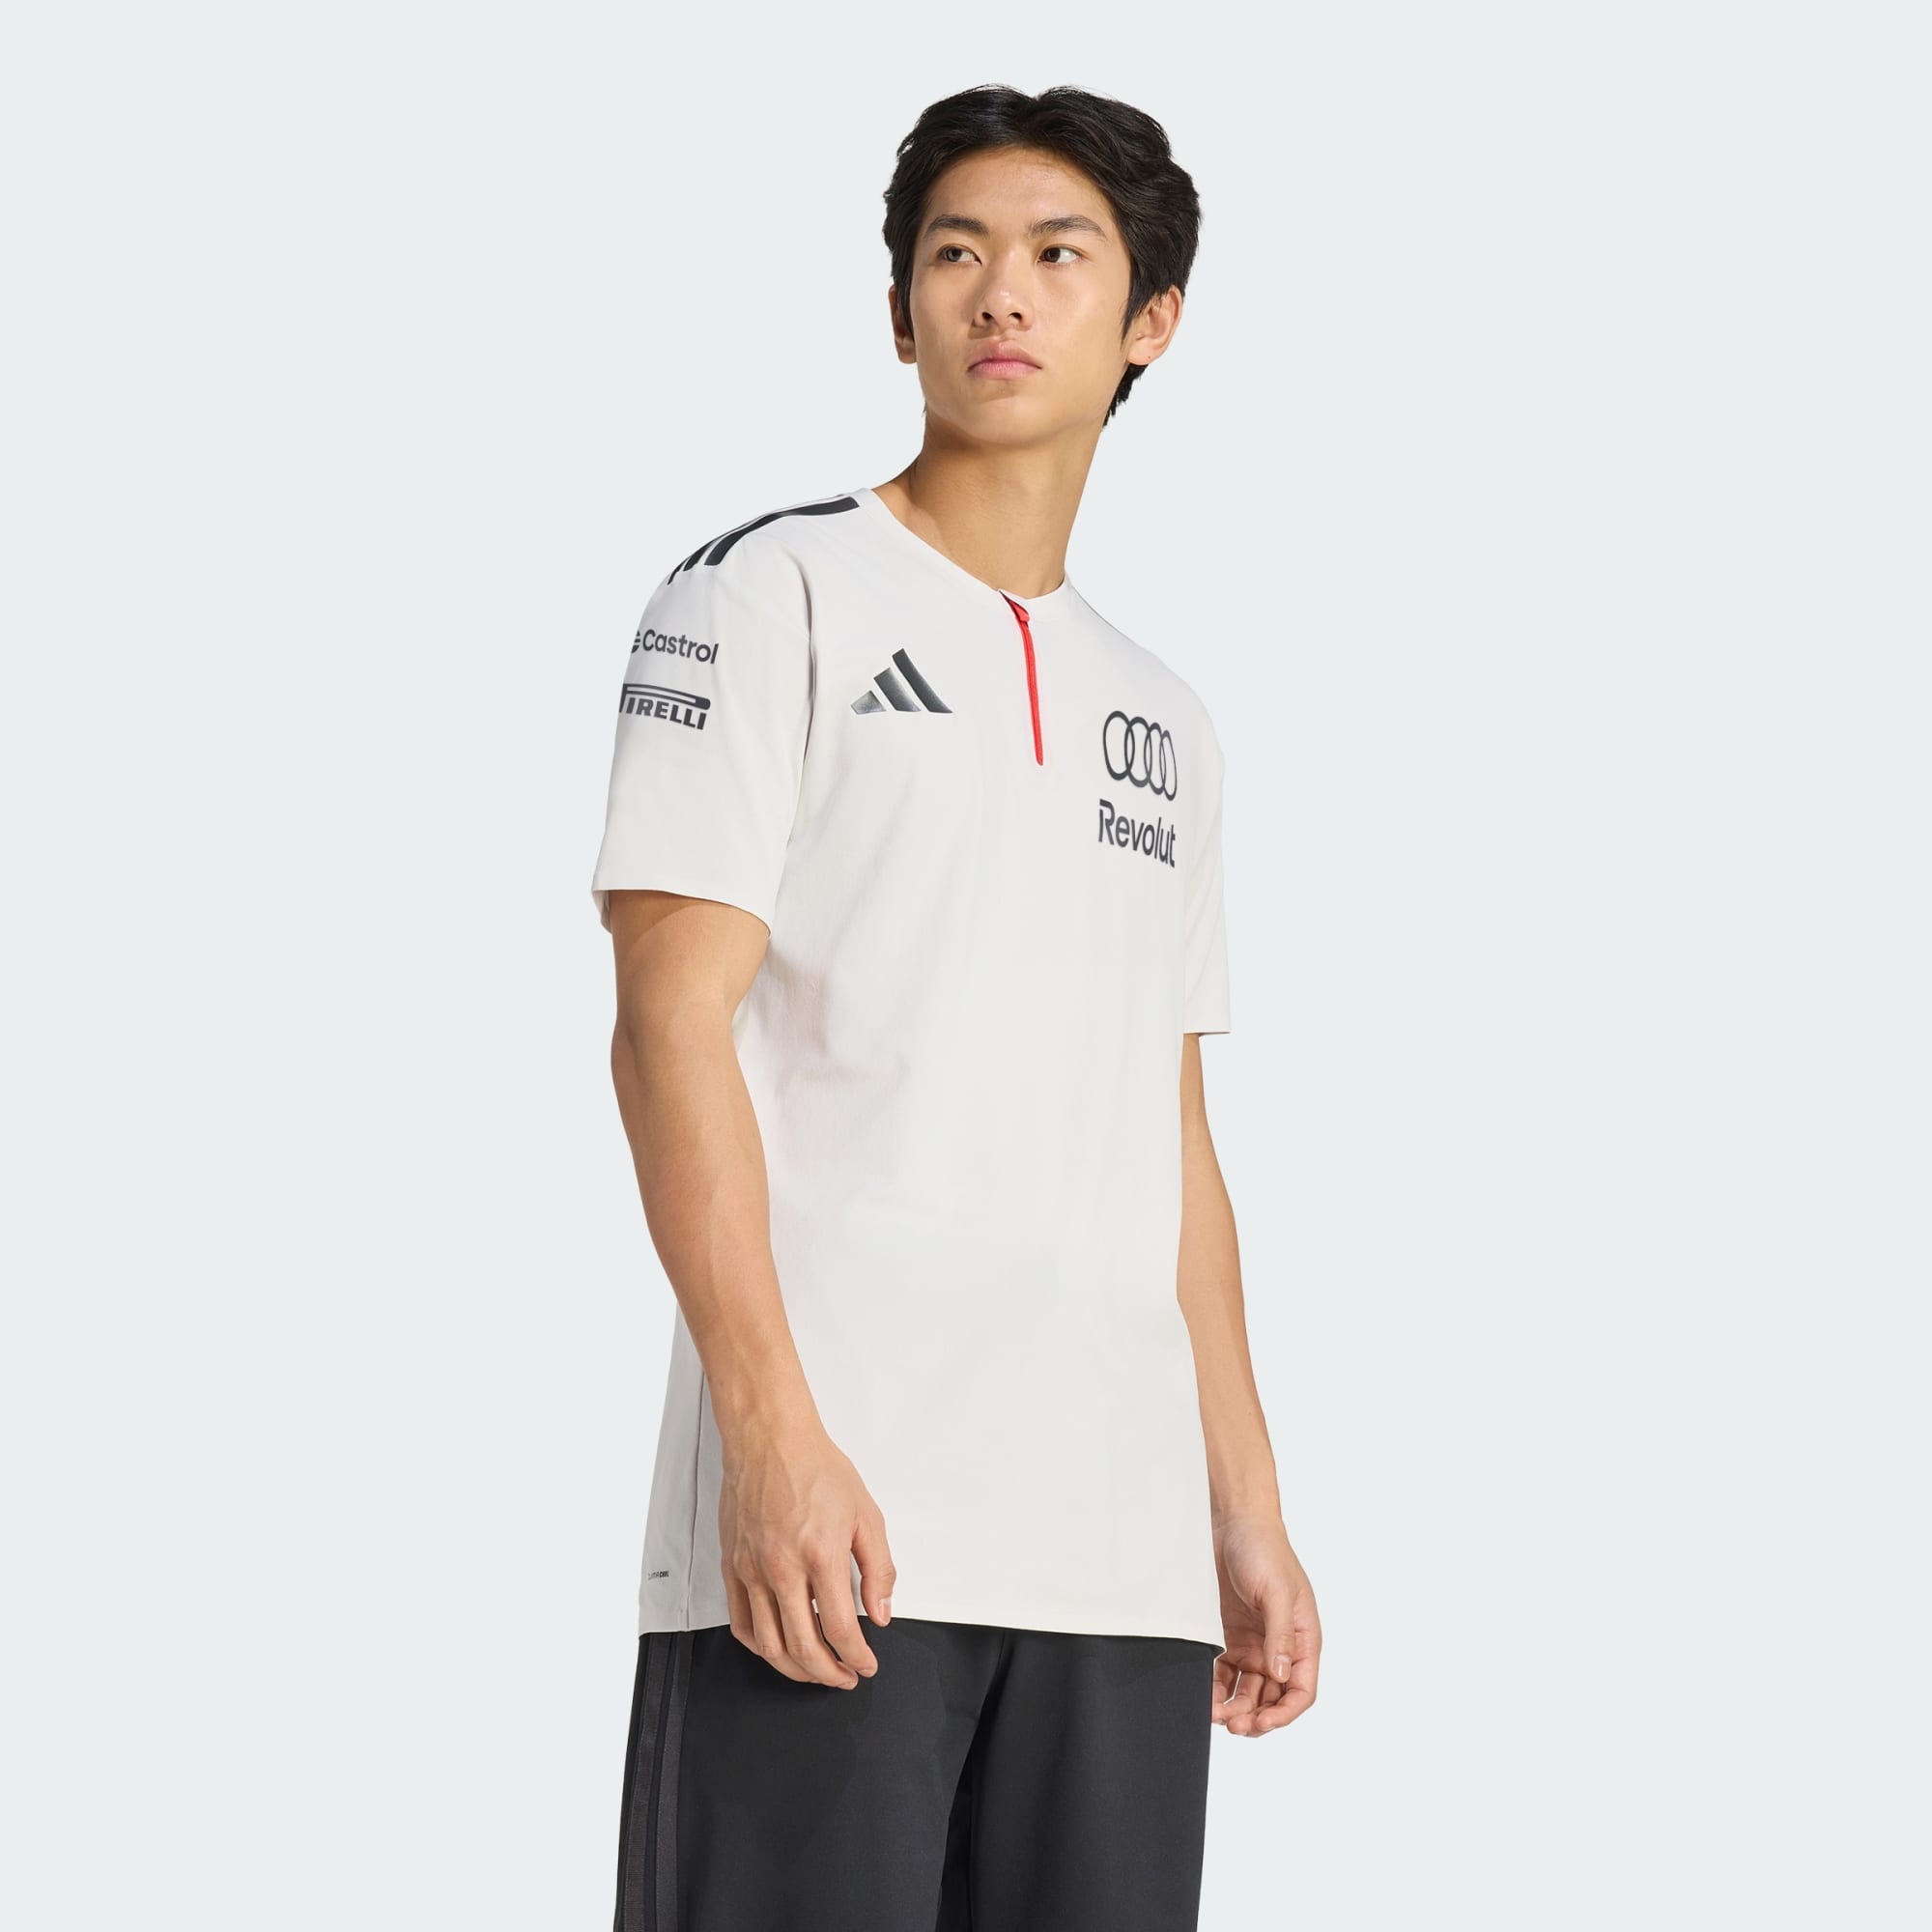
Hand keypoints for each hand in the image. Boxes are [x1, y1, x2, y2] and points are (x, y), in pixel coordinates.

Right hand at [717, 1409, 896, 1686]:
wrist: (770, 1440)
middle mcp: (783, 1569)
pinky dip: (761, 1647)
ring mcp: (752, 1570)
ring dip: (795, 1670)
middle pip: (804, 1647)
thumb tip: (881, 1613)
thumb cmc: (817, 1469)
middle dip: (828, 1674)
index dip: (858, 1657)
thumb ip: (878, 1568)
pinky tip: (778, 1649)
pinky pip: (741, 1623)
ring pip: (770, 1644)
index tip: (866, 1663)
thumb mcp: (866, 1514)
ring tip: (815, 1671)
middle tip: (844, 1677)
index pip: (841, 1629)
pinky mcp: (732, 1567)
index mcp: (821, 1555)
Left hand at [1210, 1510, 1319, 1736]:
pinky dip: (1215, 1688)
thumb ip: (1281, 1634)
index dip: (1285, 1714)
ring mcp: (1253, 1644)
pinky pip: (1224, 1673)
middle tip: (1232, 1724)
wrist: (1231, 1522)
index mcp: (1302, 1639)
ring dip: (1234, 1708)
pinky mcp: (1228, 1638)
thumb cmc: (1263, 1550)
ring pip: (1247, 1692)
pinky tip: (1203, 1695)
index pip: (1301, 1691)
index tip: (1261, 1723)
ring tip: (1214, 1714)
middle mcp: (1279, 1648)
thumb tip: (1282, 1677)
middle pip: (1272, 1698)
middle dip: (1255, 1717)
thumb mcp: (1277, 1591)